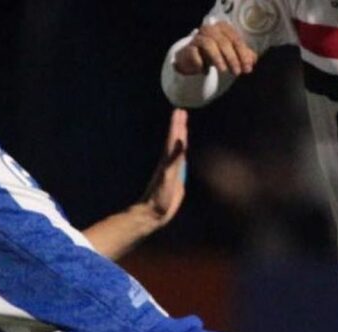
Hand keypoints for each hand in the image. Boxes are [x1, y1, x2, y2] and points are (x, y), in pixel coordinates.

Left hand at [141, 109, 188, 226]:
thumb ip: (174, 158)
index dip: (177, 125)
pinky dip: (182, 154)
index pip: (174, 138)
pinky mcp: (175, 179)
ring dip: (180, 137)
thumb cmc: (159, 196)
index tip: (179, 111)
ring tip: (183, 126)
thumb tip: (180, 140)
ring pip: (177, 149)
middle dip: (179, 126)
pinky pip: (180, 162)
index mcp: (167, 160)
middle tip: (181, 112)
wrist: (153, 213)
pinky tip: (184, 152)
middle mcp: (169, 162)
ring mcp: (172, 170)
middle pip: (175, 140)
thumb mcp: (168, 176)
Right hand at [174, 21, 257, 75]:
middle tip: (237, 72)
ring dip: (217, 58)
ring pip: (209, 44)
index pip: (236, 40)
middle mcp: (211, 29)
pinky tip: (205, 72)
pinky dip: (201, 63)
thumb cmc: (217, 53)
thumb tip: (252, 61)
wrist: (194, 57)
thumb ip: (244, 56)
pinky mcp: (189, 48)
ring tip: (223, 71)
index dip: (243, 55)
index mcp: (223, 28)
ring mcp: (198, 37)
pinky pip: (194, 54)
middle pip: (224, 42)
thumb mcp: (232, 54)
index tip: (248, 69)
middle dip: (232, 58)